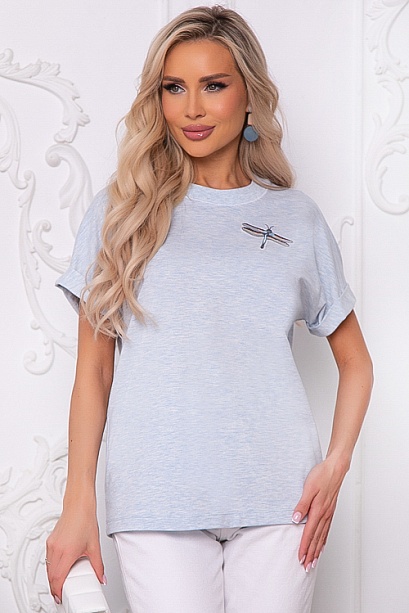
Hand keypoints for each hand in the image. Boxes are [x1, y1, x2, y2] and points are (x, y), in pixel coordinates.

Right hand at [45, 507, 104, 604]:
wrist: (79, 505)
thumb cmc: (85, 520)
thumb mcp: (94, 546)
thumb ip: (98, 565)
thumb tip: (101, 577)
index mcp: (67, 552)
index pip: (58, 578)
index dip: (58, 591)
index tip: (61, 597)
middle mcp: (56, 549)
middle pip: (51, 576)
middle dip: (55, 587)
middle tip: (61, 593)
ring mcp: (51, 545)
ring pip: (47, 568)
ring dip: (52, 577)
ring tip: (60, 582)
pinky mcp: (50, 541)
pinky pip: (47, 559)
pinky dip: (51, 567)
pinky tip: (59, 567)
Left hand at [292, 456, 348, 571]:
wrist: (335, 468)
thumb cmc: (322, 475)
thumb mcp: (308, 487)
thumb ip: (302, 504)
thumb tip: (295, 518)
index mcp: (318, 510)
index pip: (309, 533)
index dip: (304, 546)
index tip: (300, 558)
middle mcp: (325, 514)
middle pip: (316, 539)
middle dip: (311, 554)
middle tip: (307, 567)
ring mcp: (329, 513)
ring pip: (322, 536)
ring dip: (317, 550)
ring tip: (314, 561)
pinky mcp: (330, 510)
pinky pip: (327, 529)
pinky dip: (324, 540)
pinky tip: (322, 544)